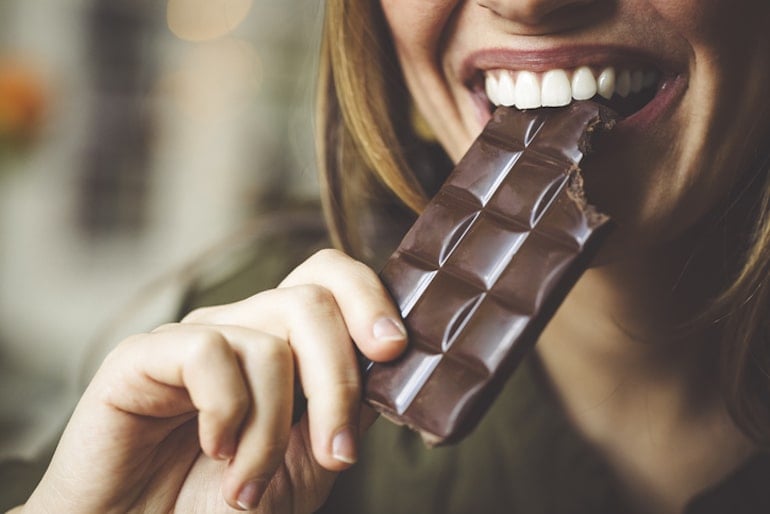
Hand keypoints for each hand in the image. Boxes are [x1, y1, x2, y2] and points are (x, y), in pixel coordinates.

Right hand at [21, 249, 406, 512]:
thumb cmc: (220, 508)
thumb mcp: (305, 466)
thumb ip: (345, 411)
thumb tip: (390, 367)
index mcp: (282, 345)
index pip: (328, 280)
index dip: (368, 300)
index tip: (394, 352)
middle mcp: (240, 330)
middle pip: (312, 300)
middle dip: (339, 382)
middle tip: (337, 453)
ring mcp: (194, 338)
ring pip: (270, 341)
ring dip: (273, 430)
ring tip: (250, 487)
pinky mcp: (142, 355)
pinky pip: (209, 352)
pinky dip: (226, 413)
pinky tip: (213, 451)